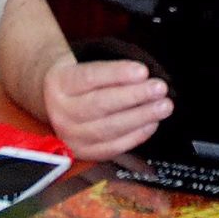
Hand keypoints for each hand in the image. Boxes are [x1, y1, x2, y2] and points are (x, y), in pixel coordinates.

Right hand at [41, 59, 170, 160]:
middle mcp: (61, 112)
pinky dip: (136, 136)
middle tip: (159, 89)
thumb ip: (110, 68)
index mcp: (59, 83)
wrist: (54, 105)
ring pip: (108, 129)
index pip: (89, 77)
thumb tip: (144, 75)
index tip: (143, 71)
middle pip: (100, 105)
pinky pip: (113, 147)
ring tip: (164, 106)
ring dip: (141, 117)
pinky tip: (152, 123)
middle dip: (134, 96)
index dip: (117, 74)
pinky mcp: (84, 153)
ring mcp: (71, 136)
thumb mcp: (83, 64)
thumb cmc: (78, 80)